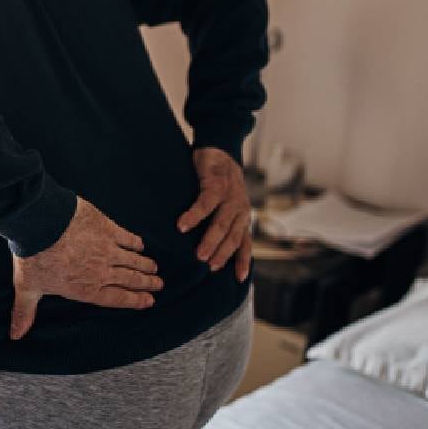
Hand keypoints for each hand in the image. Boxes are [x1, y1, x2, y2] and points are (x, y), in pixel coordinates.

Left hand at [9, 196, 159, 339]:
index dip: (134, 301)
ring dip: (145, 265)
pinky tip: (141, 245)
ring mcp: (107, 249)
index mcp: (86, 288)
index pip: (116, 298)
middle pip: (130, 280)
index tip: (148, 301)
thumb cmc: (33, 256)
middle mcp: (101, 271)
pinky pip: (127, 237)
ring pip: (133, 260)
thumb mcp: (28, 288)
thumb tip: (16, 336)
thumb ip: (25, 312)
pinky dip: (136, 242)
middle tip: (159, 285)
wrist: (40, 223)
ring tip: (155, 268)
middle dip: (146, 283)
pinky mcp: (108, 228)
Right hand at [177, 147, 251, 281]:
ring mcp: (230, 196)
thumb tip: (207, 249)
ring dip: (210, 240)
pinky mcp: (217, 183)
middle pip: (233, 237)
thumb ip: (222, 224)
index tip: (240, 279)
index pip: (245, 243)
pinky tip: (182, 225)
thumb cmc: (218, 182)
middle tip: (209, 267)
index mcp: (242, 217)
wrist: (219, 149)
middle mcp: (240, 209)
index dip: (243, 261)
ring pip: (221, 223)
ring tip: (199, 255)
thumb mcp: (226, 205)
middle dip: (222, 254)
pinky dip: (194, 215)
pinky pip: (206, 203)